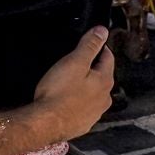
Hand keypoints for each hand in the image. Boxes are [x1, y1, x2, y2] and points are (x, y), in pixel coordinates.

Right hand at [30, 26, 114, 142]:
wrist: (47, 123)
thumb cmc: (58, 93)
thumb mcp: (73, 62)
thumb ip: (89, 45)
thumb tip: (102, 31)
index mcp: (104, 81)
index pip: (108, 58)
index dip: (100, 47)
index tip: (92, 42)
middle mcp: (104, 98)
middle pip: (103, 77)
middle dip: (93, 68)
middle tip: (78, 62)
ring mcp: (95, 113)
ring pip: (95, 94)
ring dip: (87, 87)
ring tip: (71, 83)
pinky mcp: (84, 123)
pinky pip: (85, 109)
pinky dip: (79, 103)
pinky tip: (67, 101)